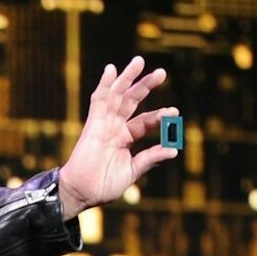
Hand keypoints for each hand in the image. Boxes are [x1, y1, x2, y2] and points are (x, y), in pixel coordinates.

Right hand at [58, 56, 178, 217]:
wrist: (82, 193)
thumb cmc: (104, 186)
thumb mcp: (132, 172)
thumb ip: (149, 159)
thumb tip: (174, 150)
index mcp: (126, 138)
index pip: (145, 121)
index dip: (159, 116)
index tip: (174, 112)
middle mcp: (116, 127)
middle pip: (132, 100)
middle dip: (146, 86)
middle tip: (162, 73)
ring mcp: (104, 124)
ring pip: (117, 95)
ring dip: (128, 78)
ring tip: (139, 62)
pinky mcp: (93, 124)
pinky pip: (99, 101)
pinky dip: (105, 85)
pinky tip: (111, 69)